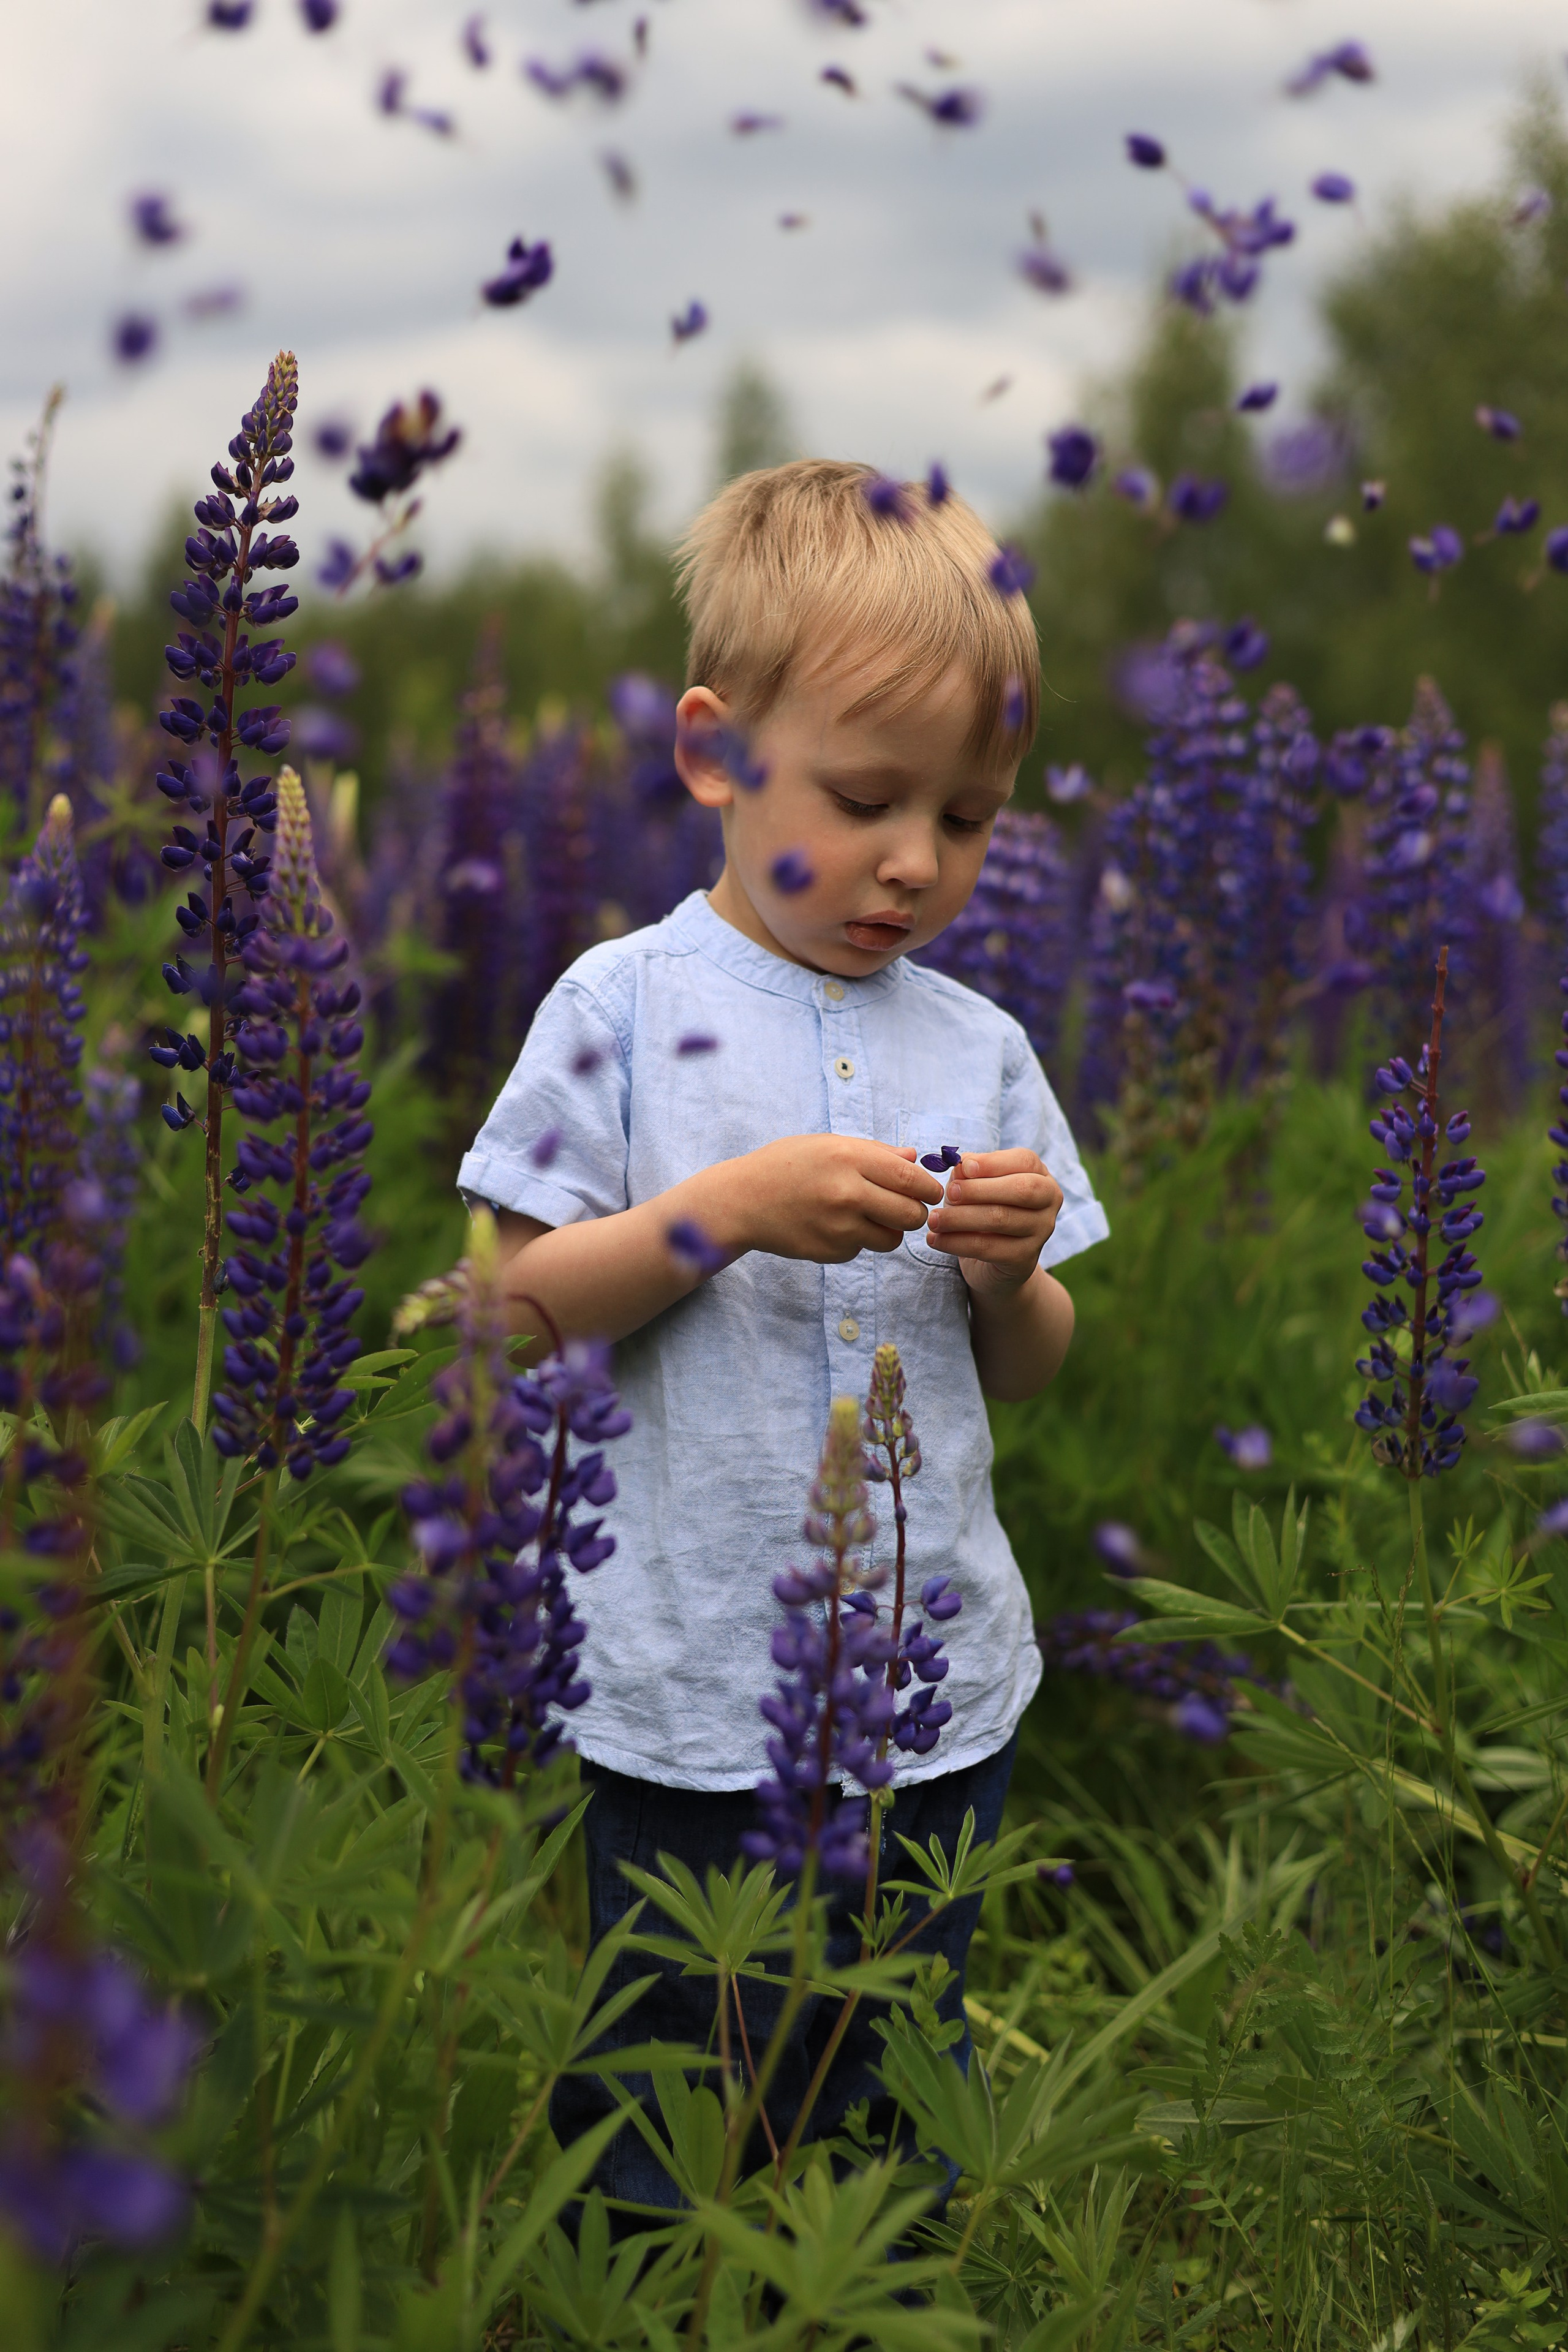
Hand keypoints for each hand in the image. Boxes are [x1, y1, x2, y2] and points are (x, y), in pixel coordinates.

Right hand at [699, 1136, 943, 1264]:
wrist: (742, 1200)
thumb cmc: (785, 1165)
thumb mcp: (827, 1144)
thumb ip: (874, 1152)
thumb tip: (914, 1159)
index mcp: (849, 1158)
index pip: (910, 1179)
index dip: (928, 1187)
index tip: (931, 1191)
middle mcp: (847, 1193)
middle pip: (910, 1214)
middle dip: (916, 1213)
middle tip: (906, 1208)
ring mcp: (838, 1227)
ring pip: (891, 1239)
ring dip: (888, 1230)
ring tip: (868, 1216)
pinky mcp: (829, 1251)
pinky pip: (862, 1249)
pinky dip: (857, 1240)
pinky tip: (834, 1225)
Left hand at [924, 1148, 1062, 1292]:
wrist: (993, 1263)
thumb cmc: (984, 1213)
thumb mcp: (975, 1189)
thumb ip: (969, 1173)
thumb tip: (960, 1165)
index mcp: (1041, 1175)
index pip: (1025, 1161)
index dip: (994, 1162)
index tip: (965, 1167)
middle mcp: (1049, 1202)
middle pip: (1021, 1189)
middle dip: (980, 1190)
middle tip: (948, 1193)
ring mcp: (1041, 1232)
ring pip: (1001, 1219)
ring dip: (960, 1218)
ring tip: (933, 1220)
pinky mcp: (1025, 1260)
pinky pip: (987, 1248)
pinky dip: (956, 1243)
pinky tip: (935, 1240)